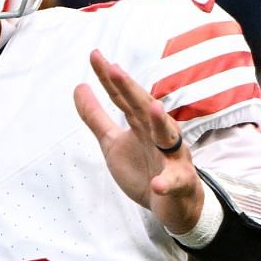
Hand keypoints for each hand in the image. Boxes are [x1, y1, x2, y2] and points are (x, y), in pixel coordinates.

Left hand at [73, 50, 205, 233]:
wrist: (173, 205)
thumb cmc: (145, 168)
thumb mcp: (113, 143)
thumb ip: (96, 117)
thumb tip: (78, 86)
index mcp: (142, 124)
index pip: (124, 98)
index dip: (109, 79)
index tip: (95, 55)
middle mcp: (159, 134)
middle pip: (144, 109)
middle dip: (131, 90)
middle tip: (114, 70)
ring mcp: (173, 157)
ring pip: (168, 136)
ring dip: (159, 122)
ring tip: (151, 107)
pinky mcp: (181, 182)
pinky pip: (175, 181)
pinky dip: (168, 182)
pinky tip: (158, 184)